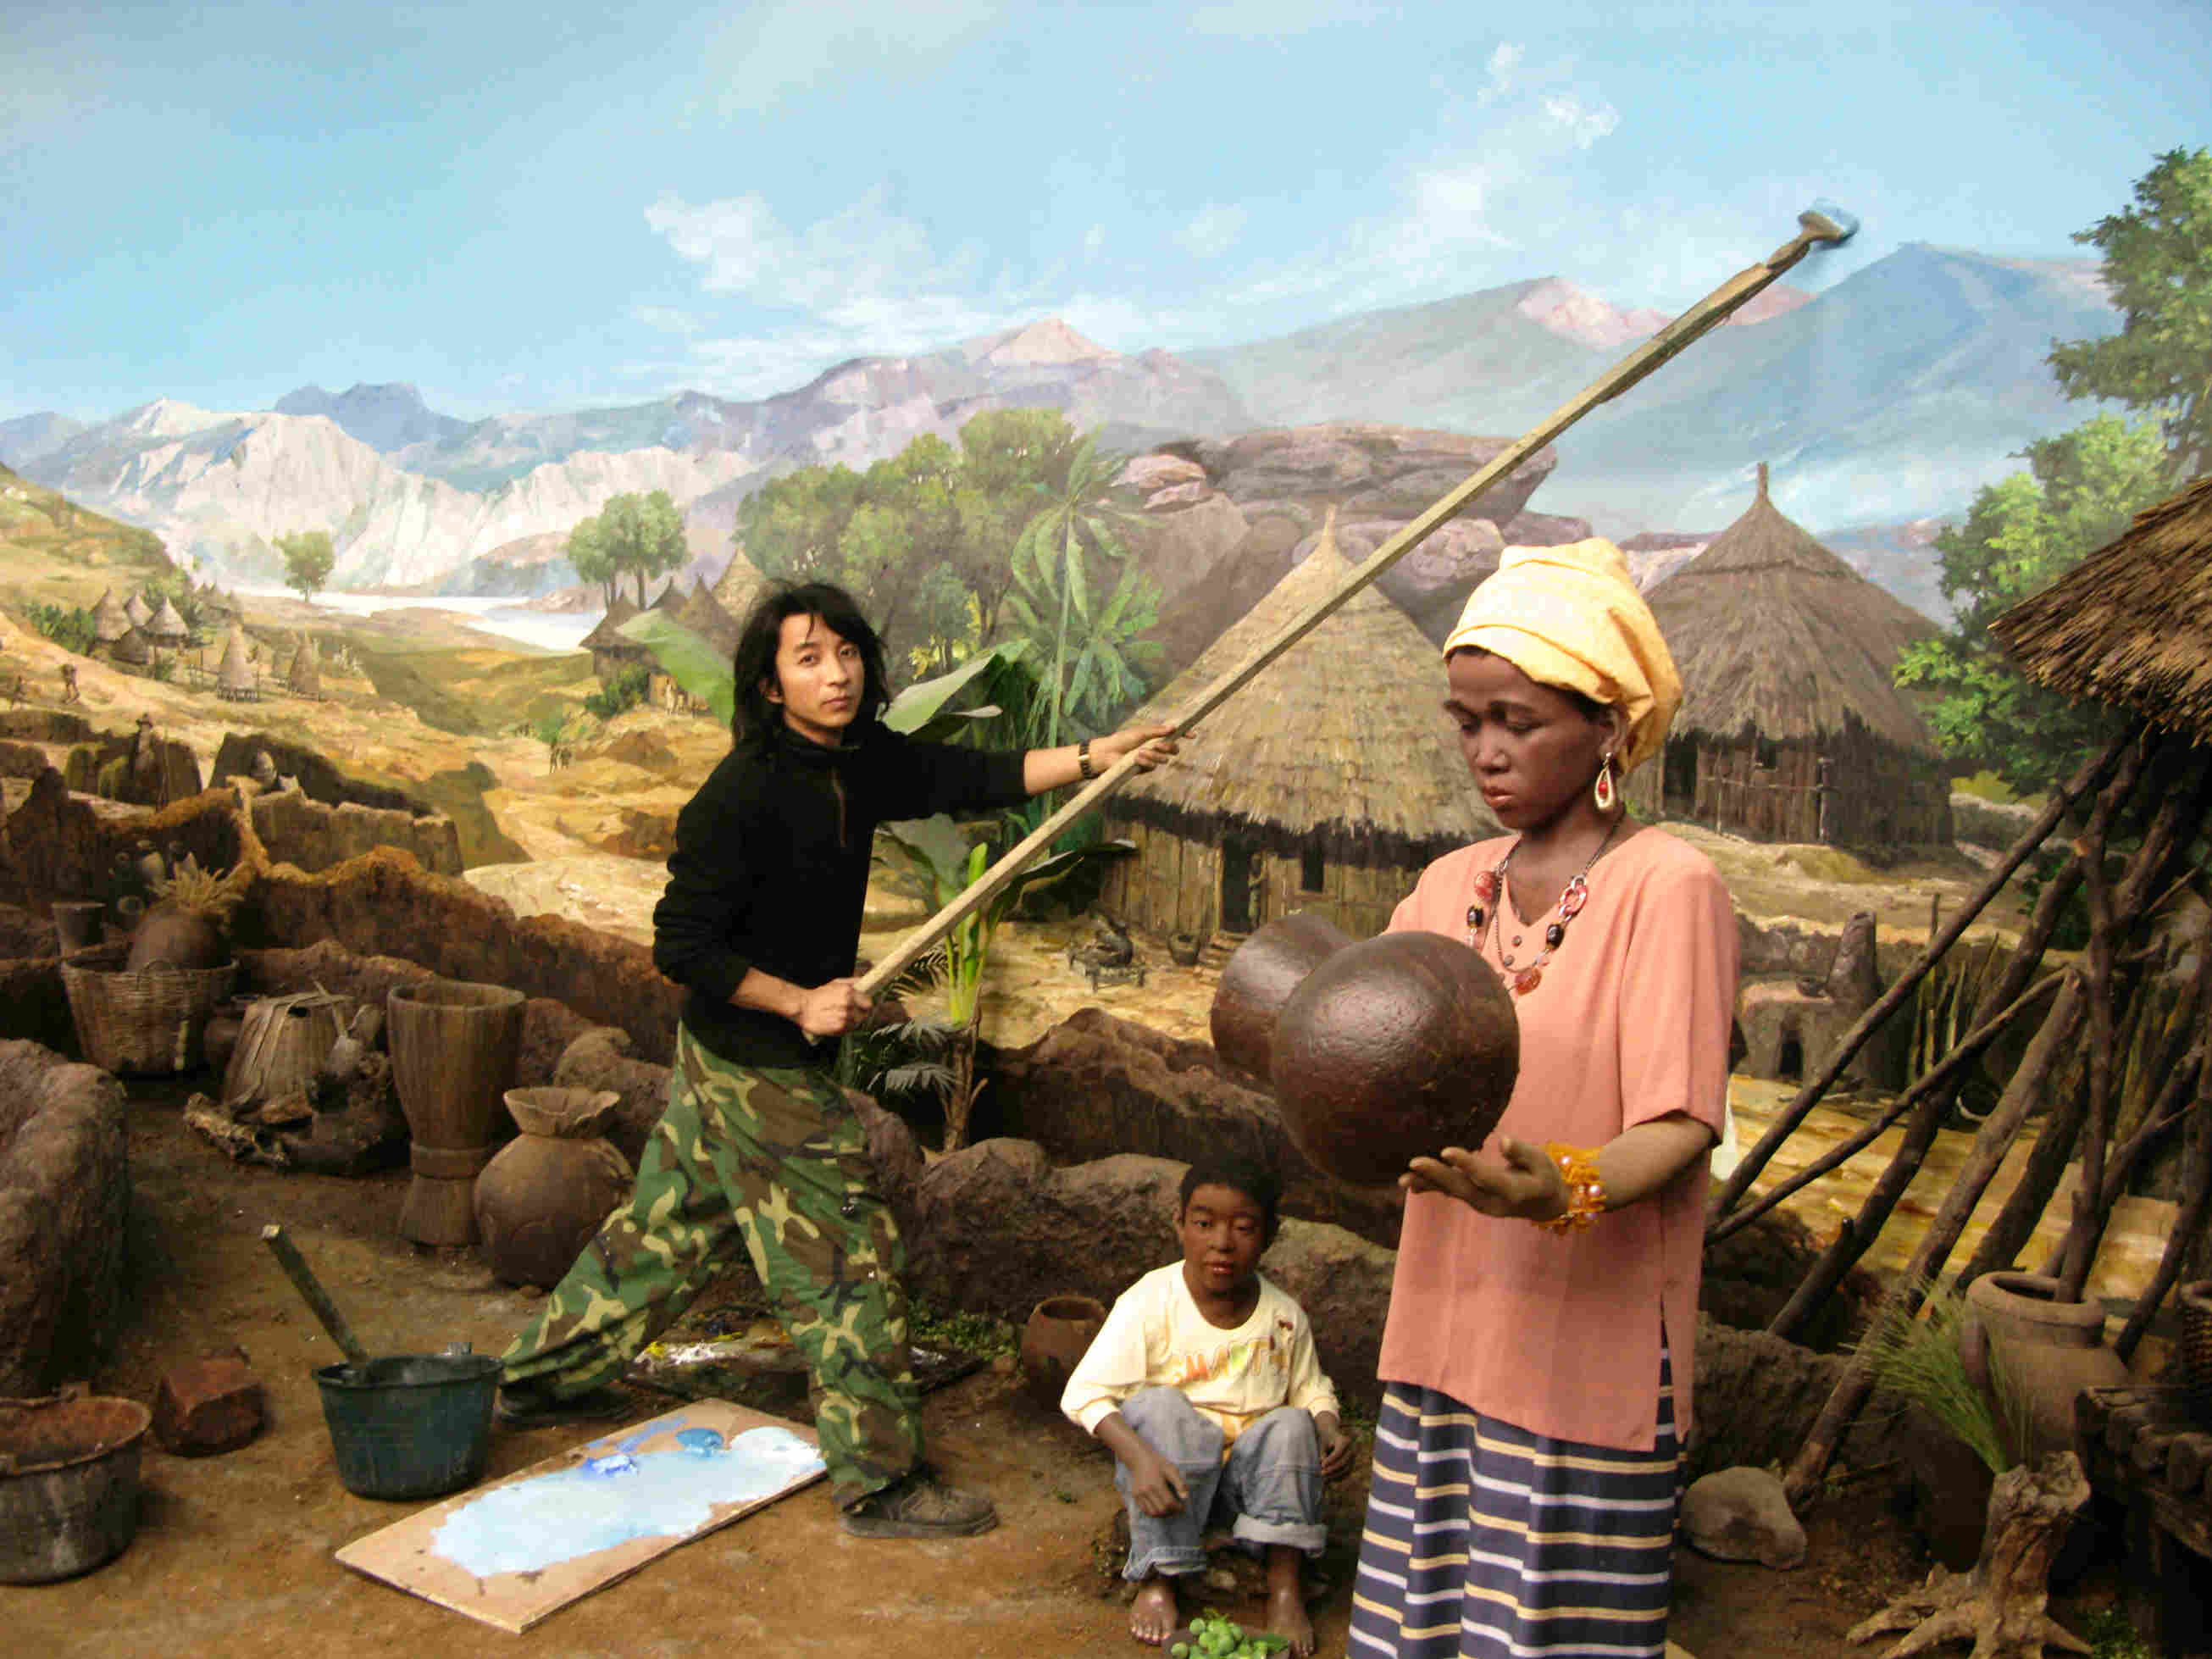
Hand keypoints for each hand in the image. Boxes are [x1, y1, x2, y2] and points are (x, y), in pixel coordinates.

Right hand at [794, 977, 870, 1039]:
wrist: (803, 1008)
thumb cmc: (819, 995)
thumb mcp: (836, 983)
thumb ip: (852, 982)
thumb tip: (864, 981)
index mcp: (849, 992)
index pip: (868, 1003)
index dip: (865, 1004)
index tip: (861, 1005)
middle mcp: (848, 1005)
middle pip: (864, 1015)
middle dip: (858, 1013)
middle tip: (849, 1011)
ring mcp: (844, 1018)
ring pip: (857, 1023)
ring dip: (851, 1021)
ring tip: (840, 1016)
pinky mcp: (839, 1028)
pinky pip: (849, 1029)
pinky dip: (845, 1027)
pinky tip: (837, 1021)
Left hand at [1093, 721, 1179, 772]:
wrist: (1109, 753)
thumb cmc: (1123, 739)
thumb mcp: (1141, 732)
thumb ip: (1157, 731)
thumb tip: (1173, 727)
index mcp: (1155, 736)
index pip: (1173, 735)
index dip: (1184, 735)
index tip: (1193, 735)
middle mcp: (1156, 748)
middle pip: (1173, 749)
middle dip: (1168, 747)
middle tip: (1158, 745)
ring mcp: (1152, 759)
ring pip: (1164, 759)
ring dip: (1153, 755)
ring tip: (1140, 752)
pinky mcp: (1146, 768)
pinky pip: (1154, 766)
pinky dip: (1146, 761)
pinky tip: (1136, 758)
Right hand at [1126, 1444, 1187, 1517]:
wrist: (1139, 1458)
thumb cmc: (1158, 1463)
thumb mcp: (1171, 1469)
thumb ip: (1179, 1483)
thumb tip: (1185, 1497)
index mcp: (1157, 1484)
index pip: (1169, 1503)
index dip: (1178, 1507)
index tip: (1183, 1507)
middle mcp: (1147, 1491)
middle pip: (1161, 1509)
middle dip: (1172, 1512)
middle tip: (1177, 1509)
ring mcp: (1139, 1494)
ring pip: (1153, 1512)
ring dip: (1163, 1514)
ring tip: (1169, 1510)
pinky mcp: (1135, 1496)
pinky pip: (1144, 1510)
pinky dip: (1153, 1512)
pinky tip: (1159, 1507)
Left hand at [1314, 1414, 1355, 1480]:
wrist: (1334, 1437)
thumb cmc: (1327, 1440)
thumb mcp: (1323, 1444)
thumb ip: (1323, 1454)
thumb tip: (1323, 1466)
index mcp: (1345, 1440)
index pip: (1339, 1453)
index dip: (1330, 1460)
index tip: (1322, 1465)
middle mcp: (1352, 1449)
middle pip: (1343, 1462)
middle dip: (1332, 1469)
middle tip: (1322, 1473)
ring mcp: (1354, 1458)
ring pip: (1346, 1469)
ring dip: (1334, 1475)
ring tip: (1324, 1476)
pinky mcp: (1353, 1465)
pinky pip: (1347, 1474)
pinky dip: (1338, 1477)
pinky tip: (1329, 1478)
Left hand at [1401, 1135, 1570, 1222]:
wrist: (1545, 1205)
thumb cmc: (1544, 1177)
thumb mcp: (1542, 1163)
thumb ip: (1523, 1153)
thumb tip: (1504, 1142)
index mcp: (1513, 1192)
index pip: (1487, 1178)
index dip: (1467, 1165)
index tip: (1447, 1151)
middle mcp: (1493, 1202)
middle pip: (1462, 1189)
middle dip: (1437, 1176)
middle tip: (1414, 1163)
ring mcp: (1481, 1204)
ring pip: (1452, 1193)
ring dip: (1427, 1184)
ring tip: (1403, 1178)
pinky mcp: (1473, 1199)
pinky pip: (1449, 1194)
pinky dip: (1430, 1188)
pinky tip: (1410, 1183)